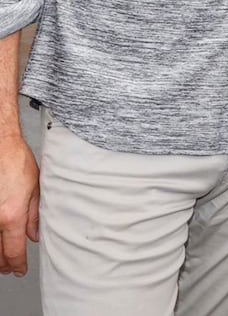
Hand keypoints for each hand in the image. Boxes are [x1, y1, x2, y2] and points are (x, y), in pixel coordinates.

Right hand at [0, 135, 39, 276]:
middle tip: (10, 268)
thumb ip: (34, 216)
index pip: (14, 251)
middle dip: (4, 265)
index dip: (18, 265)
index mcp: (11, 216)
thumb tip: (35, 236)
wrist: (0, 147)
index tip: (20, 270)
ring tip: (1, 261)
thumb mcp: (34, 188)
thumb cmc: (16, 162)